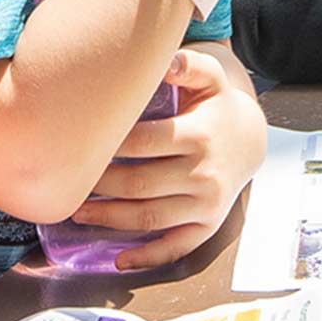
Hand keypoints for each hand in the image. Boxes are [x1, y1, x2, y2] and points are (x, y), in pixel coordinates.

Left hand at [70, 47, 265, 269]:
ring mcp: (207, 204)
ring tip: (78, 212)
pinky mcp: (208, 225)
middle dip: (100, 185)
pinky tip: (119, 261)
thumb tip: (167, 59)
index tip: (80, 142)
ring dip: (110, 219)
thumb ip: (190, 64)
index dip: (108, 145)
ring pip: (150, 218)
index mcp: (199, 135)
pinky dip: (148, 257)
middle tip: (69, 180)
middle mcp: (204, 174)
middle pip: (140, 184)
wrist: (252, 140)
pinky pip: (177, 247)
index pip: (143, 143)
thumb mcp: (211, 78)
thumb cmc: (218, 105)